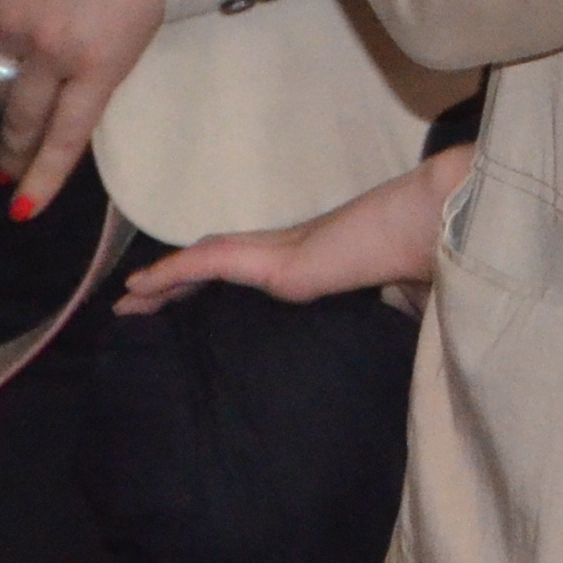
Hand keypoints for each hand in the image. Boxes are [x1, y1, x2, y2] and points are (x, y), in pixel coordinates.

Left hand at [116, 146, 469, 318]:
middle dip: (174, 285)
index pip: (248, 271)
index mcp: (312, 263)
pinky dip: (172, 273)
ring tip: (125, 304)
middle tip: (134, 307)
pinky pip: (209, 263)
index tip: (183, 305)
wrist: (437, 229)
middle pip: (215, 263)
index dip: (209, 285)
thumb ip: (386, 313)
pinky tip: (140, 290)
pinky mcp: (276, 260)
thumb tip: (402, 333)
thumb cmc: (428, 262)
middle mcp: (289, 252)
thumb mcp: (398, 302)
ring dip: (163, 281)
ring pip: (204, 261)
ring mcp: (280, 253)